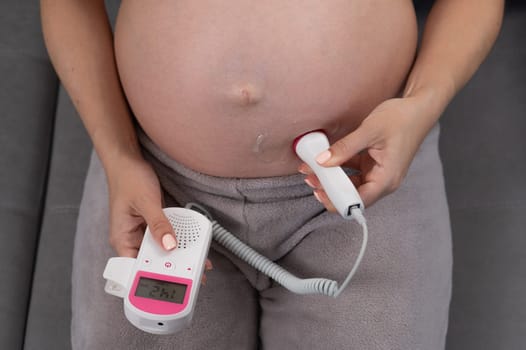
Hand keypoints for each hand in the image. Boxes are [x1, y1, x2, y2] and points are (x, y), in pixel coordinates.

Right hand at [106, 156, 212, 282]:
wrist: (129, 160)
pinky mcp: (153, 225)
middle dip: (173, 269)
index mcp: (122, 239)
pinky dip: (179, 242)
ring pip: (162, 251)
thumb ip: (159, 225)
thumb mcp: (146, 202)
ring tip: (198, 265)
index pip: (135, 268)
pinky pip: (167, 238)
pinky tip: (193, 247)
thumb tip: (170, 246)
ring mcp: (143, 232)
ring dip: (179, 257)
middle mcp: (131, 239)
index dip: (152, 279)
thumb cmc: (128, 178)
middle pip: (152, 262)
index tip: (172, 286)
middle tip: (194, 277)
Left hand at [299, 96, 435, 208]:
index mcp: (387, 178)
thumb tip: (322, 162)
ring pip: (352, 184)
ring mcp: (379, 173)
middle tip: (309, 179)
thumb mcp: (369, 131)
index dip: (338, 200)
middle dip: (331, 189)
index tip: (319, 193)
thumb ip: (345, 148)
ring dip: (333, 179)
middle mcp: (384, 181)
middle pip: (354, 194)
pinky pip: (354, 172)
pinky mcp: (374, 165)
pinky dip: (339, 168)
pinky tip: (324, 161)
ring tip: (311, 172)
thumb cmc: (402, 118)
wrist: (419, 107)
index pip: (360, 200)